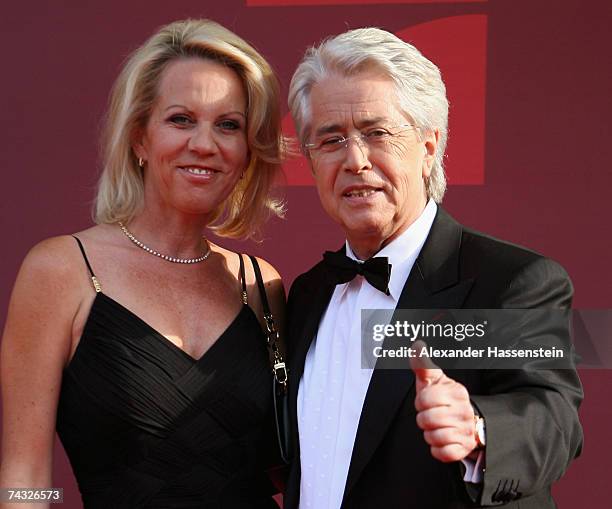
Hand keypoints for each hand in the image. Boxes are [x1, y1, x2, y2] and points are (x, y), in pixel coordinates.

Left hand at [410, 340, 477, 461]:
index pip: (424, 399)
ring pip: (433, 437)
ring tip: (436, 427)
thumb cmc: (444, 398)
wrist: (467, 420)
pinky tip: (441, 440)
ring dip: (429, 434)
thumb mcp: (434, 380)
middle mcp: (464, 411)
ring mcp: (466, 431)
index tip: (427, 401)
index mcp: (456, 392)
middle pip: (426, 420)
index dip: (420, 401)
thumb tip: (417, 344)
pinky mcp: (464, 448)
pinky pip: (442, 453)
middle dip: (423, 419)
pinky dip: (437, 449)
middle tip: (431, 415)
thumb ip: (423, 365)